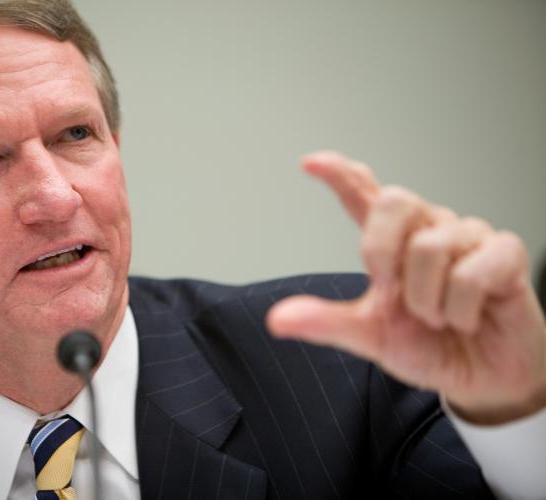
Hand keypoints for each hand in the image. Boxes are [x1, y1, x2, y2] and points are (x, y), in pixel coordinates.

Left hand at [267, 151, 545, 423]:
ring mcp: (467, 237)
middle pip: (393, 201)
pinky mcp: (505, 253)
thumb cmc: (429, 346)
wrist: (480, 377)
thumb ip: (326, 323)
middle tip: (392, 291)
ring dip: (428, 301)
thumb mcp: (371, 337)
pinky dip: (461, 309)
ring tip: (440, 318)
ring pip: (430, 246)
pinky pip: (472, 272)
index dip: (340, 174)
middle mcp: (427, 228)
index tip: (311, 163)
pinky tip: (470, 317)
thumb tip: (278, 319)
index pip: (363, 195)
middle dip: (381, 251)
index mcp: (391, 243)